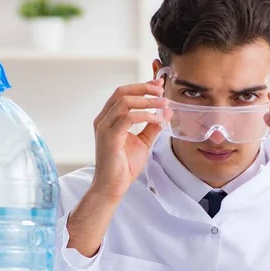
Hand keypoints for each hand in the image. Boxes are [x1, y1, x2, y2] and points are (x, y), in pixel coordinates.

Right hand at [91, 79, 169, 203]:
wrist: (113, 186)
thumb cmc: (123, 166)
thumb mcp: (143, 142)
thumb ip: (152, 126)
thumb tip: (165, 112)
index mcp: (109, 118)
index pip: (124, 94)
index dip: (141, 86)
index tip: (158, 84)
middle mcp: (104, 120)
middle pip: (122, 92)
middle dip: (143, 88)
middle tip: (161, 90)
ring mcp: (104, 127)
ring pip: (124, 101)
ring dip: (147, 100)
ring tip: (163, 103)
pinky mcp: (109, 137)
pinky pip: (128, 118)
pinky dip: (146, 116)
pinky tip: (158, 119)